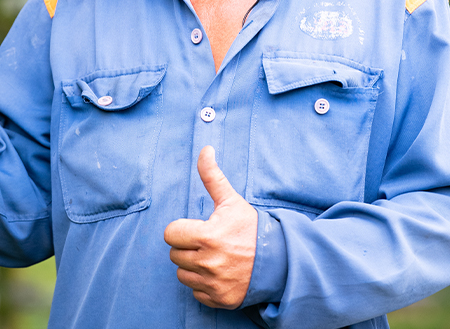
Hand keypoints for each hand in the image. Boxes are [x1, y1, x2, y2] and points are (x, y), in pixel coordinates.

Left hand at [164, 145, 257, 308]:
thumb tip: (205, 149)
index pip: (171, 234)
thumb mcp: (231, 199)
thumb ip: (212, 175)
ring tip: (212, 256)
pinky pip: (196, 293)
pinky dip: (204, 285)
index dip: (181, 229)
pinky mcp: (220, 300)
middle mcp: (208, 262)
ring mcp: (214, 283)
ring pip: (183, 275)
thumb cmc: (251, 227)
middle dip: (187, 246)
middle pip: (175, 255)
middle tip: (206, 242)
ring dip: (193, 266)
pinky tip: (219, 273)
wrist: (278, 259)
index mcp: (207, 236)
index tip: (195, 228)